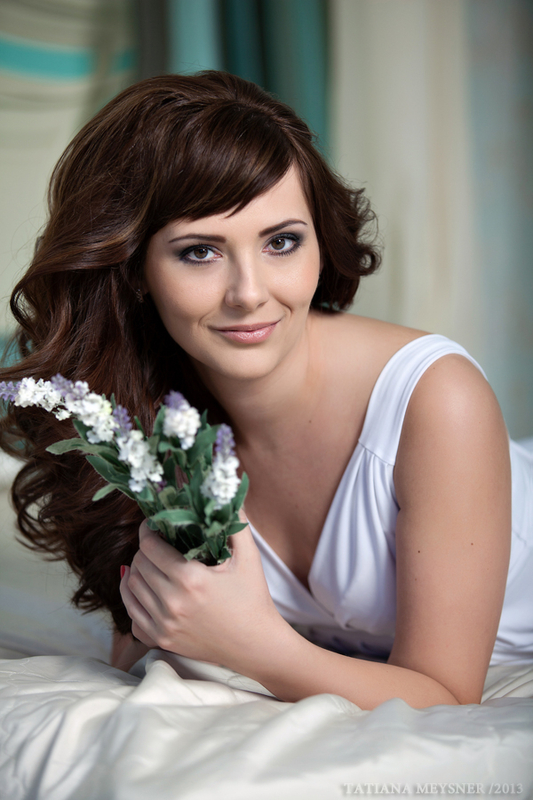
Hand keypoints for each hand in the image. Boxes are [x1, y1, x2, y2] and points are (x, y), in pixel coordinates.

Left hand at [119, 520, 282, 670]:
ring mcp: (164, 624)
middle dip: (145, 549)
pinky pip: (131, 614)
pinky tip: (143, 587)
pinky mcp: (161, 640)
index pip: (150, 546)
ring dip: (137, 570)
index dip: (149, 530)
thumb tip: (224, 492)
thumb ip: (235, 520)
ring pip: (131, 587)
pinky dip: (132, 597)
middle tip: (158, 543)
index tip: (155, 524)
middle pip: (138, 564)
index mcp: (190, 579)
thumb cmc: (253, 598)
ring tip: (151, 562)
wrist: (256, 645)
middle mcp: (172, 603)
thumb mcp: (248, 556)